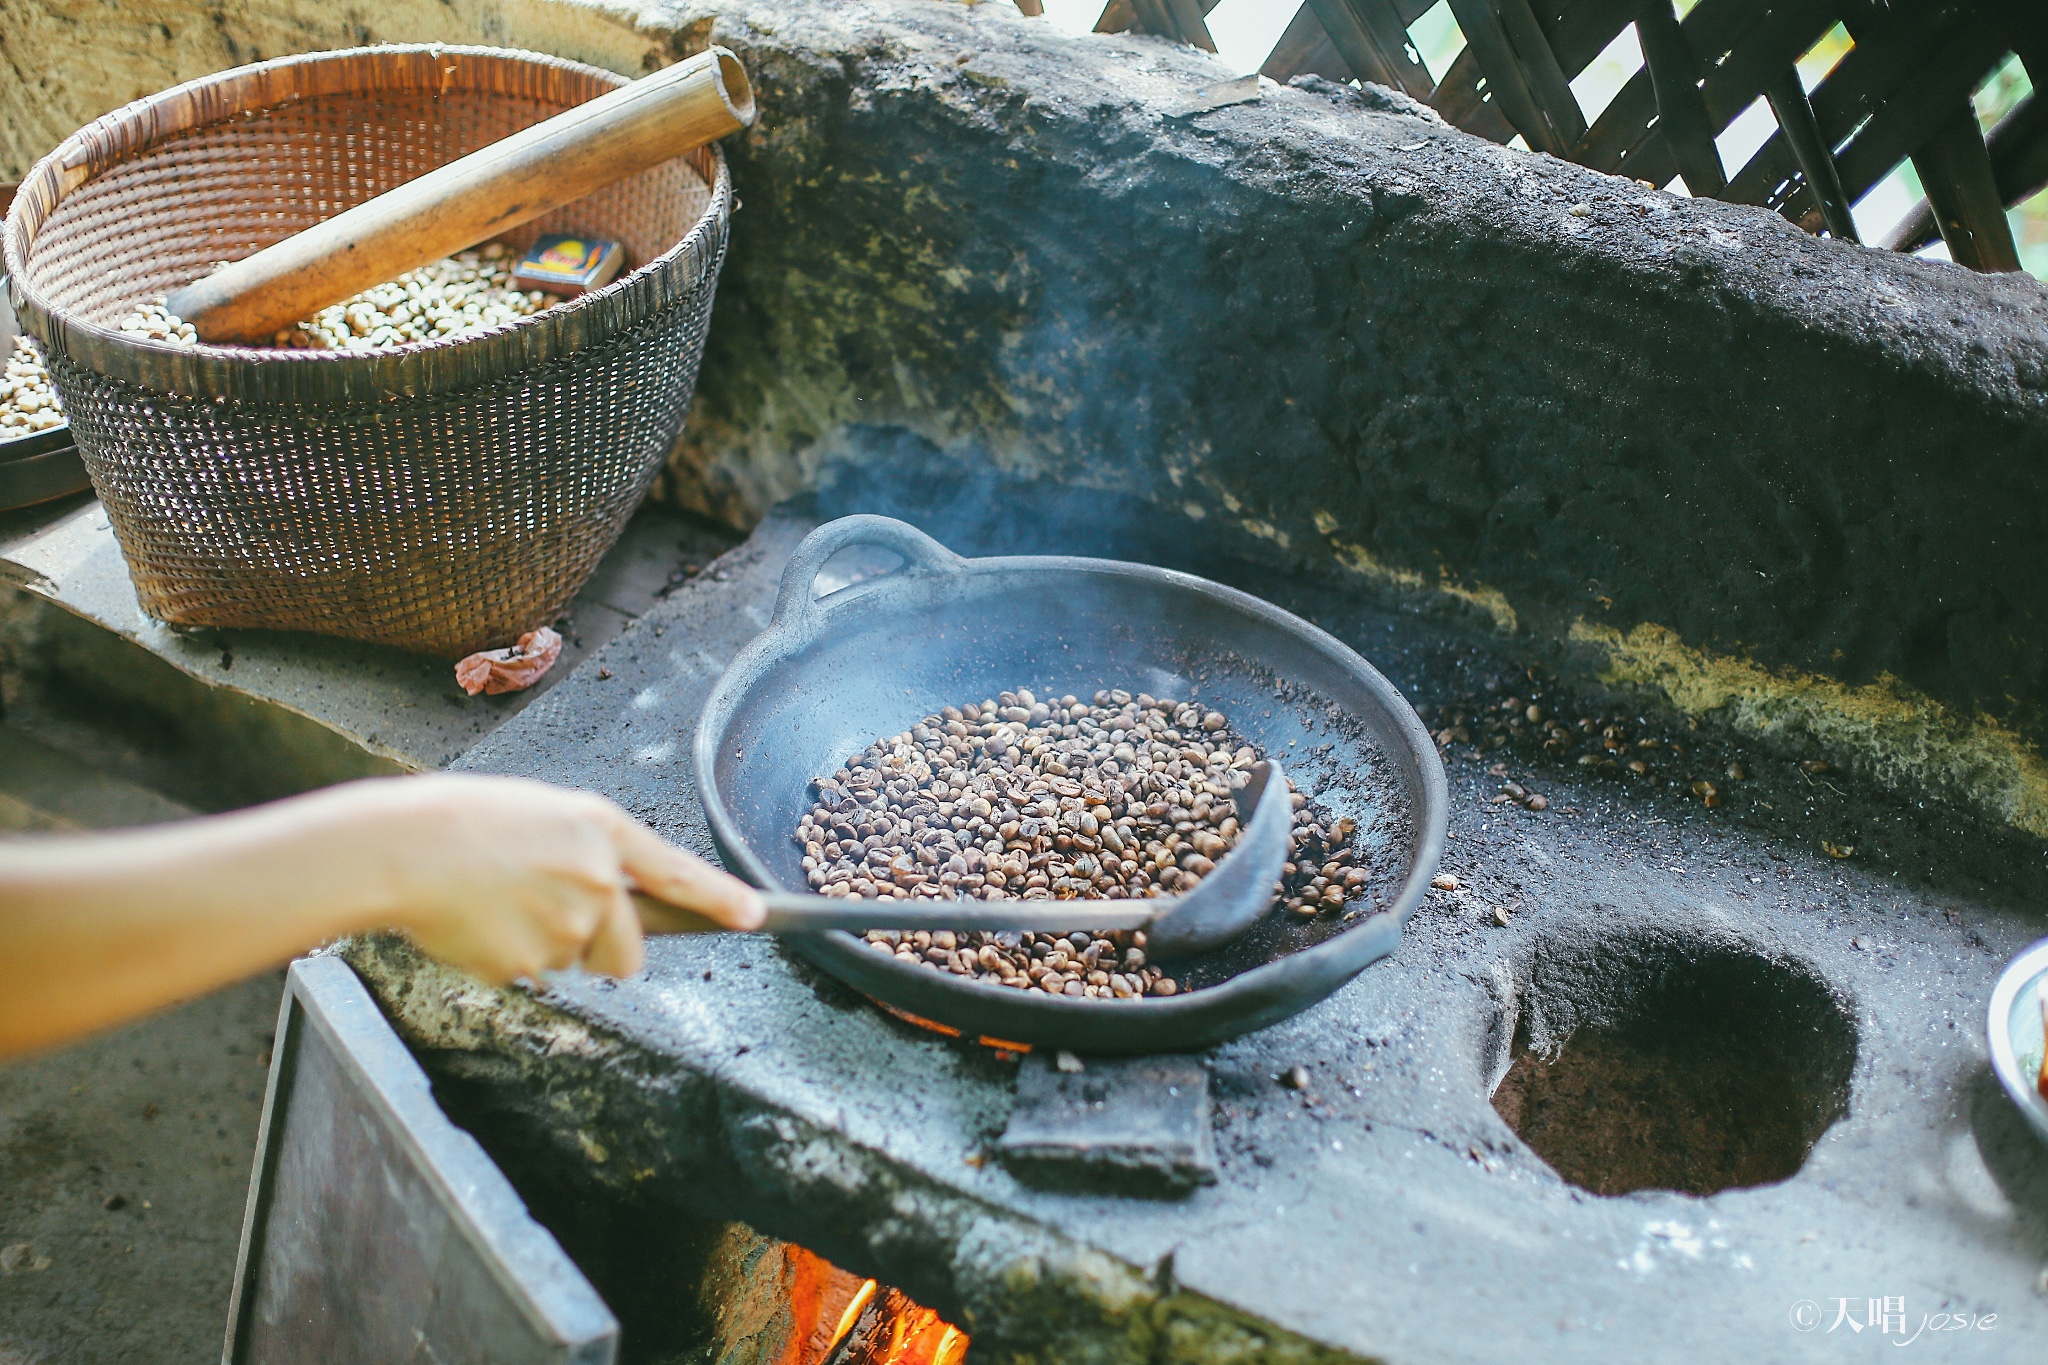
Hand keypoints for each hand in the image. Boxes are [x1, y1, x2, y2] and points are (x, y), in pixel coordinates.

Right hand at [329, 774, 762, 982]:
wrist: (404, 848)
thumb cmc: (466, 823)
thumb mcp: (545, 816)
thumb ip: (590, 854)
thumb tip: (613, 903)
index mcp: (600, 830)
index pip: (678, 872)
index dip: (719, 899)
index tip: (752, 916)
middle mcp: (597, 878)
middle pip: (628, 950)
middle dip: (603, 947)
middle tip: (550, 915)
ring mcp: (567, 924)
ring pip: (574, 961)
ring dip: (547, 946)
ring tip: (501, 903)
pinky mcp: (530, 962)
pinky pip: (531, 974)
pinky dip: (507, 957)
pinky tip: (479, 922)